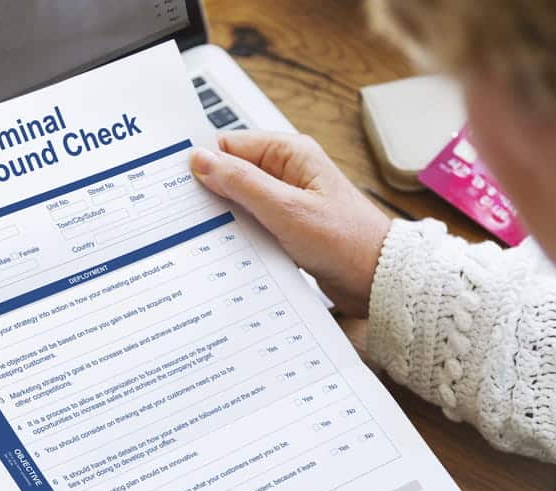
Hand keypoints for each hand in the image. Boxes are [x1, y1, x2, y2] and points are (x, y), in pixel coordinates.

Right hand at [191, 131, 390, 317]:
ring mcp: (288, 200)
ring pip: (241, 201)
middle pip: (233, 173)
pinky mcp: (289, 226)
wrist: (377, 279)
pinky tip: (230, 248)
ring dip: (227, 217)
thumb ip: (242, 183)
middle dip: (212, 193)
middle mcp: (289, 171)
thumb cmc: (346, 241)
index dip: (204, 163)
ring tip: (206, 235)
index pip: (230, 145)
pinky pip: (254, 223)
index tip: (178, 184)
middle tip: (186, 215)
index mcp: (290, 153)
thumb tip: (202, 160)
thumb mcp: (286, 210)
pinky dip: (241, 233)